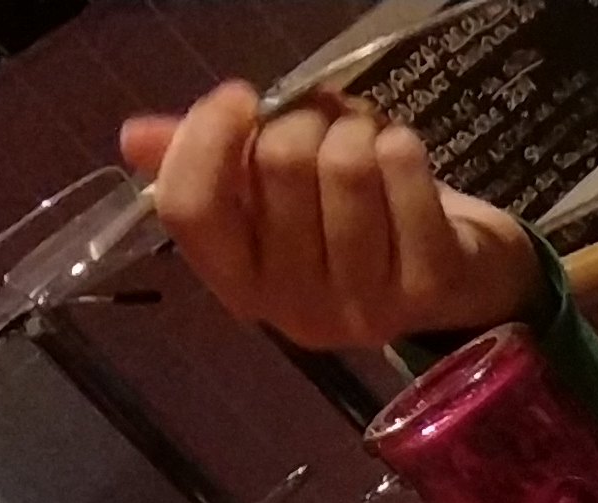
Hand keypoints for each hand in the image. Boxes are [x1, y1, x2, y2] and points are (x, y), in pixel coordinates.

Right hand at [118, 79, 540, 351]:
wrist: (463, 276)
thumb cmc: (353, 227)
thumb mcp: (272, 199)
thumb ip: (208, 167)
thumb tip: (134, 138)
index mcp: (241, 285)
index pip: (191, 209)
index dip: (208, 137)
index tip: (240, 98)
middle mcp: (296, 308)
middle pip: (276, 168)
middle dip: (301, 120)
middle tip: (325, 122)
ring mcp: (366, 306)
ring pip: (343, 167)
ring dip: (355, 129)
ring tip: (366, 138)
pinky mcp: (431, 287)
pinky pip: (403, 176)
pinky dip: (401, 144)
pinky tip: (403, 154)